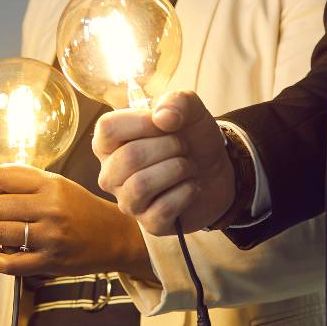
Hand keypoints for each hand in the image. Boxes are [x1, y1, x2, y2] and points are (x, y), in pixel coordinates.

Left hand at [0, 164, 151, 278]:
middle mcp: (51, 207)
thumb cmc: (77, 208)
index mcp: (51, 184)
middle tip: (4, 217)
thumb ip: (12, 185)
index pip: (1, 176)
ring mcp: (51, 236)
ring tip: (7, 236)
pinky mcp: (51, 262)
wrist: (115, 236)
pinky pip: (7, 264)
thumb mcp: (51, 188)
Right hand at [93, 90, 234, 234]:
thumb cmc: (192, 139)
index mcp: (109, 144)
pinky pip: (162, 208)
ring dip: (178, 169)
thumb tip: (163, 118)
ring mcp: (128, 201)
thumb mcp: (190, 110)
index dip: (142, 122)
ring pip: (141, 185)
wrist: (218, 171)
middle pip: (129, 157)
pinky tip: (191, 186)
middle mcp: (111, 174)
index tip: (166, 122)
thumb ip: (177, 101)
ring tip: (187, 166)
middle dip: (169, 146)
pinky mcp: (149, 224)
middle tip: (184, 147)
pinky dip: (187, 192)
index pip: (108, 128)